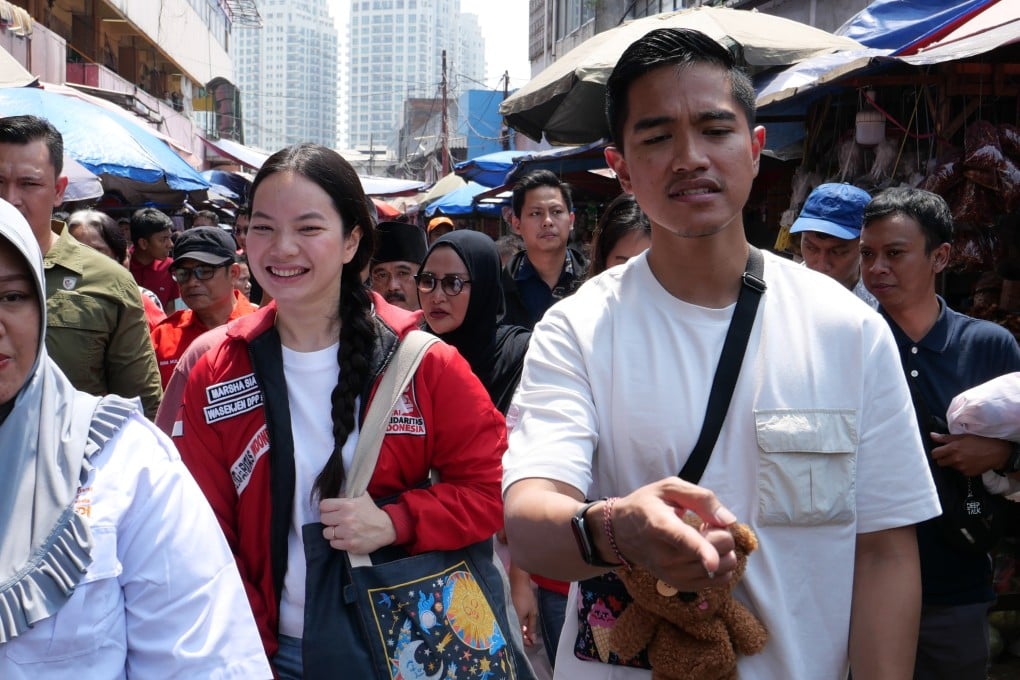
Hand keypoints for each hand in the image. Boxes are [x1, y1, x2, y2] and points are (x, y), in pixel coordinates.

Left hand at [319, 494, 396, 553]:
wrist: (385, 528)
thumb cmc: (371, 512)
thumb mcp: (361, 497)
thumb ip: (346, 494)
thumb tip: (334, 495)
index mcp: (347, 505)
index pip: (324, 505)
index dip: (326, 508)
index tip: (330, 510)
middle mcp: (346, 518)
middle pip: (323, 519)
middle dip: (329, 519)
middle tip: (336, 520)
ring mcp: (347, 533)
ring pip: (327, 533)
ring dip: (332, 531)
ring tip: (340, 530)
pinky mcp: (350, 545)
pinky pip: (333, 543)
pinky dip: (337, 541)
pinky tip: (344, 537)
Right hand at [508, 564, 537, 646]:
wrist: (517, 581)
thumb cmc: (526, 596)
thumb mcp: (532, 612)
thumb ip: (532, 626)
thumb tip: (532, 640)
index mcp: (515, 620)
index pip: (519, 637)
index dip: (525, 643)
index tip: (531, 643)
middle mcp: (508, 619)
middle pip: (514, 634)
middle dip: (522, 638)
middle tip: (530, 638)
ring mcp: (505, 614)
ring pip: (512, 628)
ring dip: (519, 631)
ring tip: (526, 631)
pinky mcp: (504, 611)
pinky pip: (510, 622)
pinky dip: (515, 625)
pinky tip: (521, 624)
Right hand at [603, 478, 737, 591]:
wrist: (620, 532)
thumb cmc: (646, 505)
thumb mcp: (668, 488)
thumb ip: (700, 498)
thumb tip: (727, 520)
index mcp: (661, 526)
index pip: (683, 540)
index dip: (702, 550)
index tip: (713, 562)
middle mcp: (666, 556)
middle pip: (717, 552)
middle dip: (722, 534)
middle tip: (705, 524)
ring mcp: (672, 575)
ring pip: (723, 568)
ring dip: (722, 551)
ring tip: (703, 538)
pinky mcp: (680, 585)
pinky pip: (718, 581)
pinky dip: (720, 565)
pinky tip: (704, 552)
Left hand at [930, 433, 1010, 475]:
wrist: (996, 453)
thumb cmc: (979, 441)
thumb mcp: (962, 436)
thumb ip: (945, 438)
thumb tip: (931, 435)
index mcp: (953, 449)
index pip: (934, 454)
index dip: (936, 452)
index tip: (939, 451)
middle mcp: (955, 459)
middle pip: (940, 463)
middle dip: (943, 459)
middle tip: (950, 454)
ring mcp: (961, 468)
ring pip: (950, 467)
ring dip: (953, 463)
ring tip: (963, 457)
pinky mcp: (968, 474)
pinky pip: (960, 471)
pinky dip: (962, 467)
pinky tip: (969, 462)